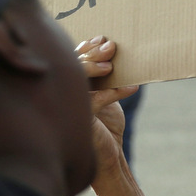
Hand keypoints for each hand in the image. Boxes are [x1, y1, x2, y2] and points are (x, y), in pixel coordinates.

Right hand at [78, 35, 138, 180]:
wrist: (109, 156)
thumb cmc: (108, 126)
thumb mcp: (108, 96)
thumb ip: (106, 77)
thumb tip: (113, 48)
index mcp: (68, 87)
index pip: (73, 62)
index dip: (86, 49)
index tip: (102, 38)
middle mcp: (63, 95)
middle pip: (72, 68)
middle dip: (92, 54)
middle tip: (110, 46)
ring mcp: (68, 108)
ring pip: (77, 81)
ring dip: (95, 69)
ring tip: (112, 64)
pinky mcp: (78, 121)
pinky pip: (95, 101)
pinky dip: (114, 92)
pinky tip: (132, 87)